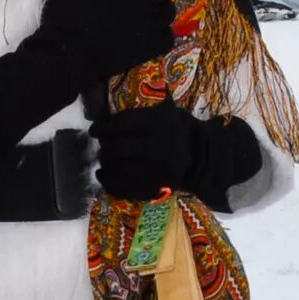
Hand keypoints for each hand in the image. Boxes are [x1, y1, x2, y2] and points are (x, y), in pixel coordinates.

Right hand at [31, 0, 177, 85]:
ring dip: (162, 10)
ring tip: (150, 13)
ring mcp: (147, 28)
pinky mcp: (147, 50)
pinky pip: (167, 39)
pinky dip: (163, 34)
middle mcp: (141, 4)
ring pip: (169, 13)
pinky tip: (152, 35)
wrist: (66, 57)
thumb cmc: (63, 20)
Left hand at [92, 105, 262, 205]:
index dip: (104, 127)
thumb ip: (142, 112)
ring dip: (106, 164)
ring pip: (119, 169)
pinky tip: (103, 176)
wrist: (202, 155)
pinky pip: (125, 188)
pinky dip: (109, 183)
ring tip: (104, 159)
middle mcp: (158, 147)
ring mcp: (156, 170)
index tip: (95, 129)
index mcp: (160, 123)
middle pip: (118, 148)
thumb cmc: (180, 129)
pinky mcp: (156, 187)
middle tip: (103, 145)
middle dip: (105, 147)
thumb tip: (109, 116)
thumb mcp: (168, 111)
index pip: (122, 125)